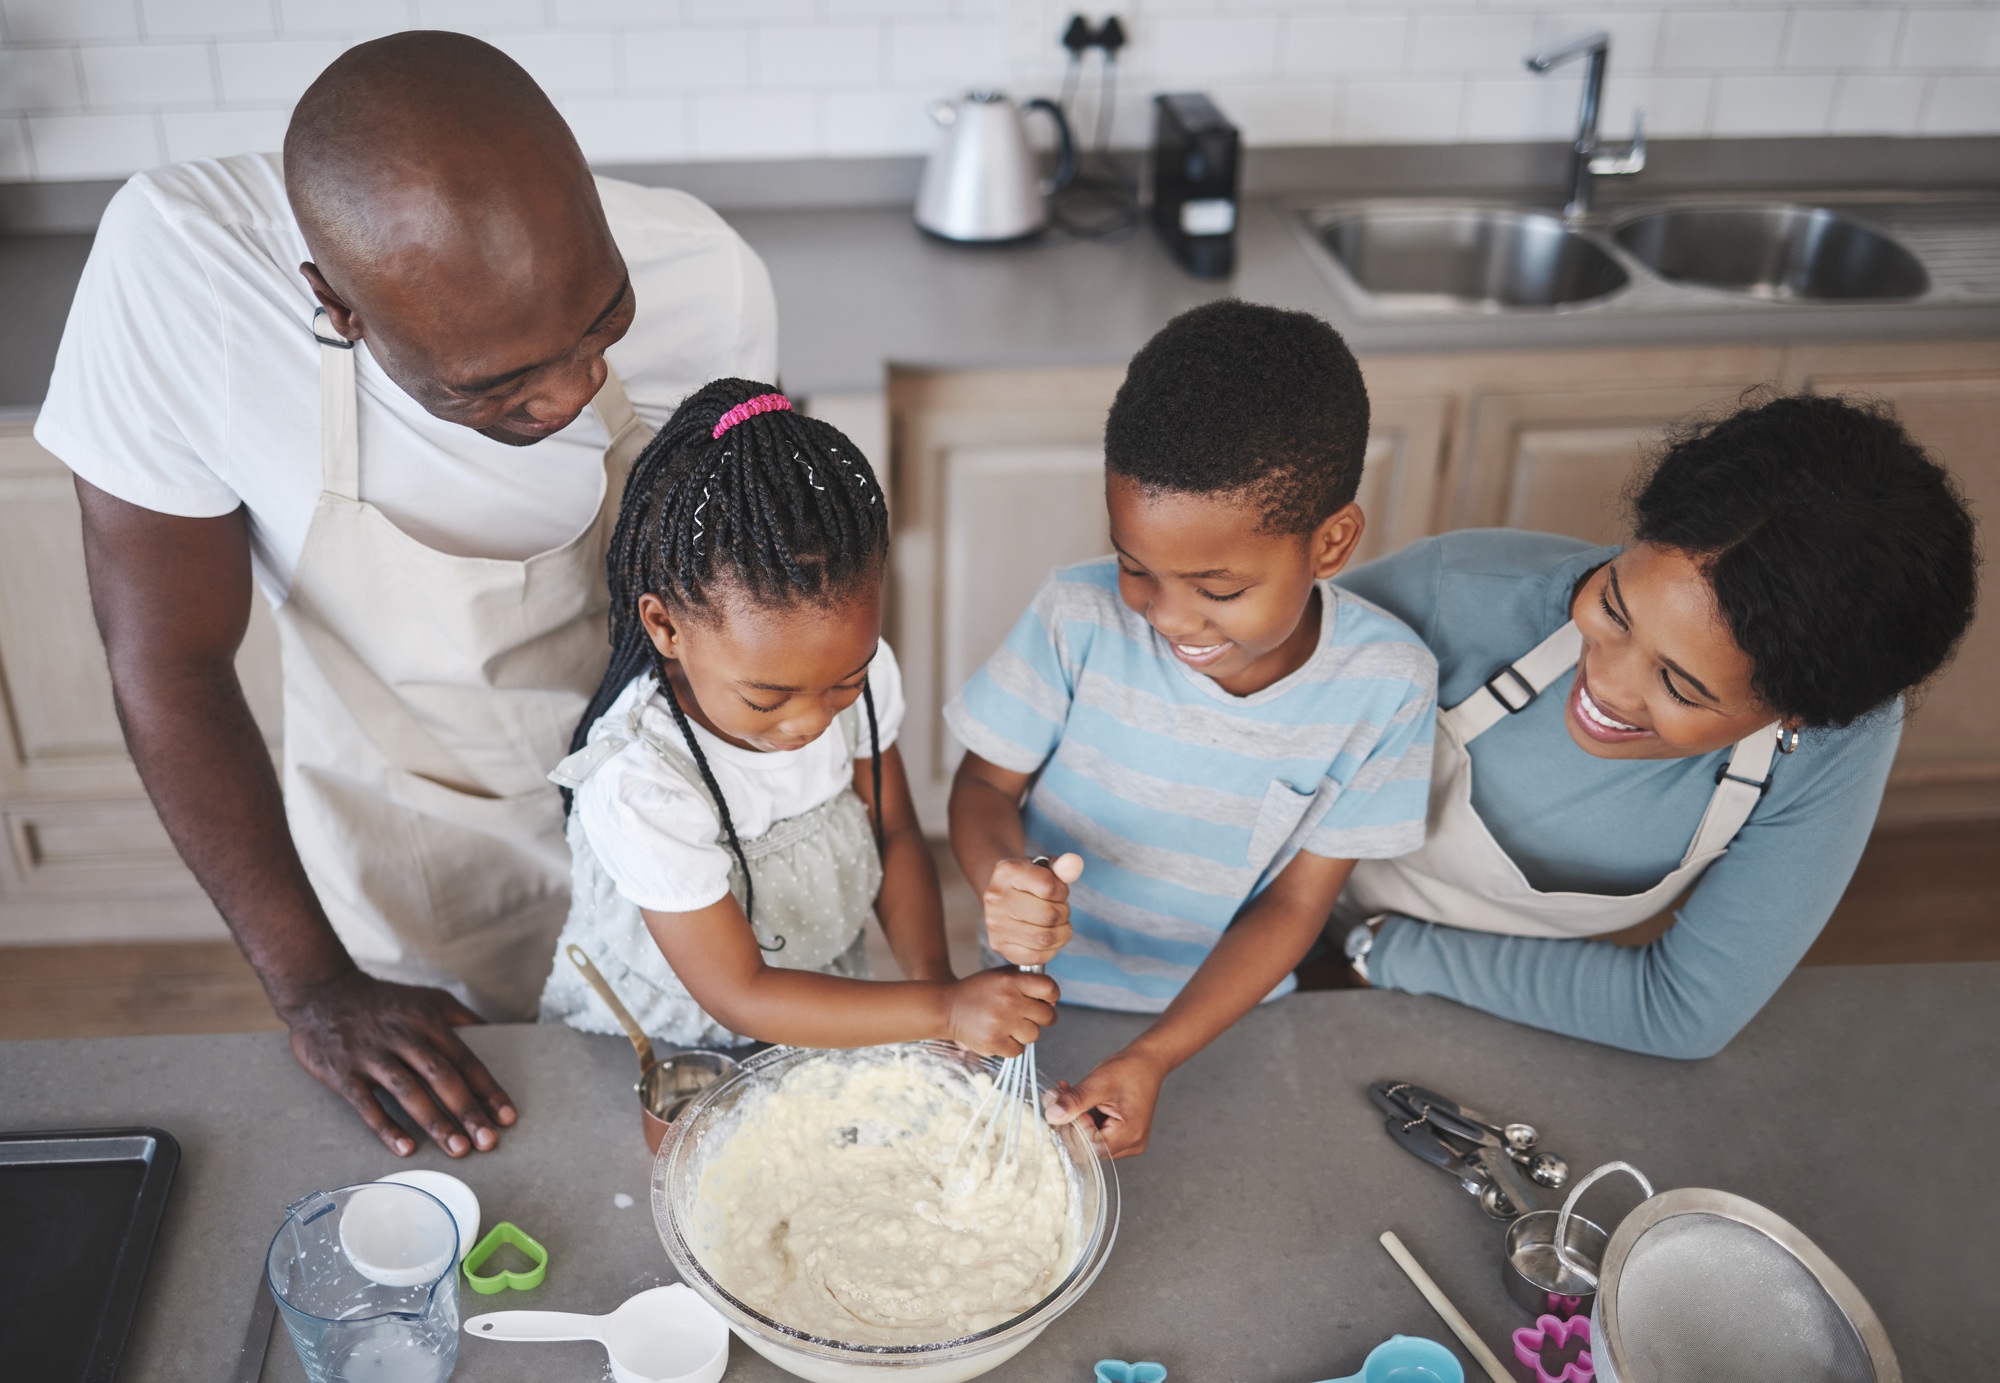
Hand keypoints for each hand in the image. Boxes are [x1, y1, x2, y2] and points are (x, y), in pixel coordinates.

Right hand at [275, 969, 515, 1157]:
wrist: (323, 992)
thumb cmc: (383, 1001)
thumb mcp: (427, 998)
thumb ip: (460, 1016)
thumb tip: (494, 1033)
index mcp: (428, 1022)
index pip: (465, 1060)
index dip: (488, 1090)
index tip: (507, 1117)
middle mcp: (404, 1038)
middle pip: (442, 1078)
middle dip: (468, 1111)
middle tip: (488, 1142)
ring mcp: (373, 1056)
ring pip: (409, 1092)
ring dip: (435, 1123)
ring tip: (458, 1149)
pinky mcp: (344, 1073)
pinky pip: (367, 1105)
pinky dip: (386, 1127)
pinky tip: (405, 1149)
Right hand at [942, 967, 1059, 1057]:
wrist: (946, 1008)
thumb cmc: (978, 991)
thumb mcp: (1000, 976)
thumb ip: (1026, 981)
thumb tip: (1052, 1000)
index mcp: (1011, 981)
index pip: (1049, 988)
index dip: (1052, 995)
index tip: (1046, 999)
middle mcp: (1008, 1000)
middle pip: (1048, 1016)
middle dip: (1041, 1017)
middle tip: (1026, 1016)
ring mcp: (1001, 1023)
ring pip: (1034, 1035)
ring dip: (1025, 1033)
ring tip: (1009, 1025)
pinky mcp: (993, 1042)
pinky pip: (1019, 1050)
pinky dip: (1012, 1046)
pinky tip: (1000, 1036)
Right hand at [982, 853, 1082, 965]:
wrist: (1004, 893)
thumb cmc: (1031, 879)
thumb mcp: (1046, 867)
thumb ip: (1063, 866)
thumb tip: (1075, 863)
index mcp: (1007, 871)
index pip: (1048, 886)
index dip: (1062, 891)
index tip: (1058, 891)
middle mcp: (995, 898)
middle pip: (1048, 915)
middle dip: (1063, 913)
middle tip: (1059, 909)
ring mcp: (995, 924)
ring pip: (1045, 939)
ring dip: (1062, 933)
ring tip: (1057, 923)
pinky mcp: (998, 945)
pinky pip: (1036, 956)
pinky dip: (1051, 949)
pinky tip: (1049, 937)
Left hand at [1045, 1047, 1166, 1158]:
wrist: (1147, 1062)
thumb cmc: (1131, 1070)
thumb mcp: (1099, 1083)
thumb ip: (1075, 1101)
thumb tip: (1052, 1116)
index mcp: (1130, 1134)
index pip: (1092, 1146)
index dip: (1074, 1129)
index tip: (1063, 1105)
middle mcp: (1131, 1143)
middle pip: (1090, 1147)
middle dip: (1069, 1123)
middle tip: (1055, 1098)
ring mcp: (1127, 1141)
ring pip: (1089, 1140)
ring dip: (1073, 1119)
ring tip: (1064, 1094)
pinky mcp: (1120, 1135)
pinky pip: (1095, 1133)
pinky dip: (1082, 1118)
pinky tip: (1074, 1100)